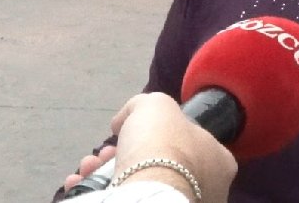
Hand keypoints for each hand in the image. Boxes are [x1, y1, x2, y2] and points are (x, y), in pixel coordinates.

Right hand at [64, 93, 236, 201]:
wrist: (147, 195)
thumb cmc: (162, 147)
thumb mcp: (155, 105)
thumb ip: (142, 106)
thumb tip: (123, 122)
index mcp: (218, 161)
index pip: (188, 142)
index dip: (155, 133)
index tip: (128, 131)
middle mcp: (206, 188)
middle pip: (156, 164)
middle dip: (122, 155)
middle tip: (104, 153)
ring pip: (139, 184)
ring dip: (105, 172)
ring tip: (88, 168)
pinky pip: (127, 200)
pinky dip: (99, 191)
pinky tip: (81, 183)